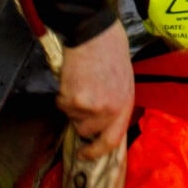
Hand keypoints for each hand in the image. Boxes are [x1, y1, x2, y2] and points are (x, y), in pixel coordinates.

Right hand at [57, 21, 134, 157]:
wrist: (94, 33)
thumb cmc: (110, 50)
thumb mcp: (123, 80)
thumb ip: (115, 103)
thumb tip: (102, 121)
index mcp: (125, 105)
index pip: (113, 141)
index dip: (97, 151)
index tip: (85, 154)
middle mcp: (111, 111)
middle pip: (87, 131)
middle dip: (80, 120)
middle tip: (79, 101)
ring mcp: (93, 107)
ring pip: (72, 117)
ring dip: (71, 104)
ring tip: (79, 82)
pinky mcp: (75, 100)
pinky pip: (62, 105)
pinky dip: (62, 94)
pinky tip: (72, 78)